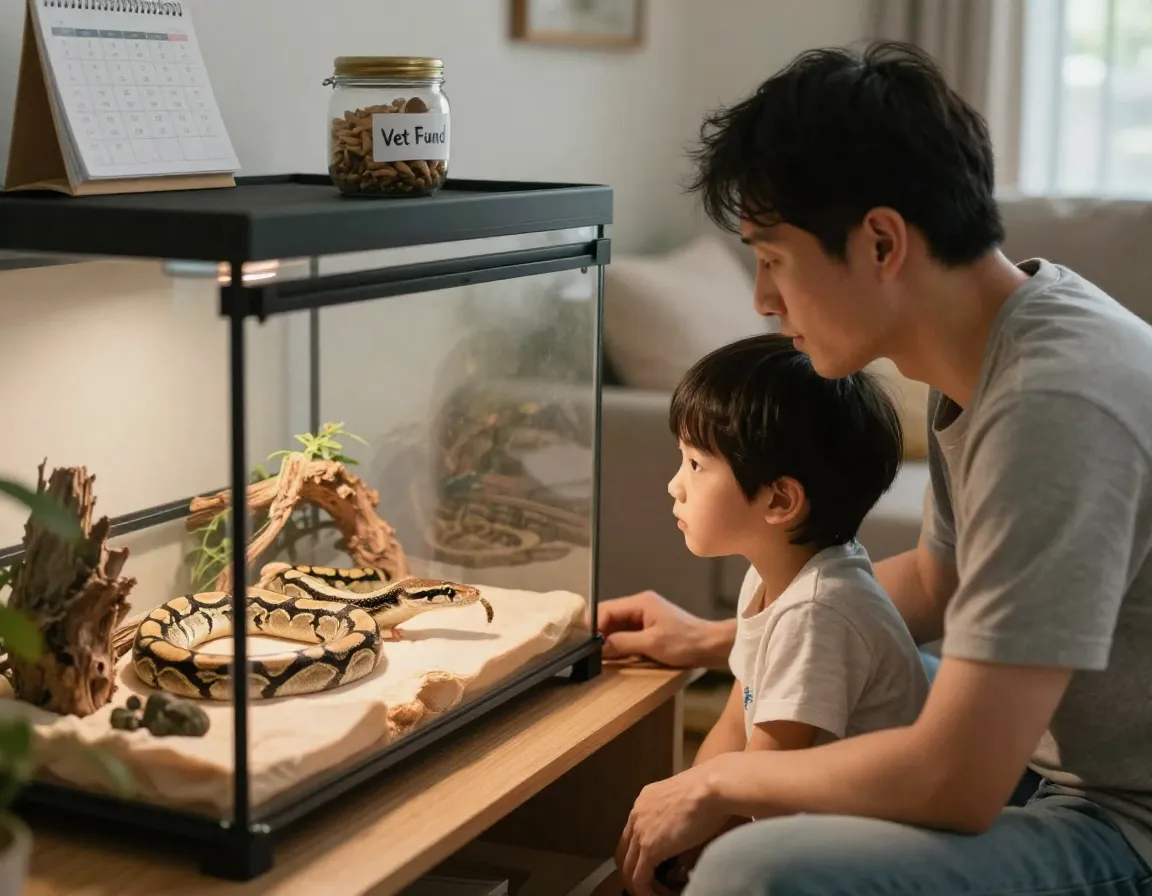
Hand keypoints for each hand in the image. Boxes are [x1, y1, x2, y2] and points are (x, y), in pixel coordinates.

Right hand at [592, 590, 725, 667]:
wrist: (711, 646)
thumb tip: (599, 646)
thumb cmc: (684, 642)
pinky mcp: (650, 628)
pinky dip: (620, 643)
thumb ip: (623, 643)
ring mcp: (645, 617)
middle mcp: (640, 606)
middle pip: (610, 616)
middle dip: (599, 633)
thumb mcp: (651, 644)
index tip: (584, 643)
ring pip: (618, 626)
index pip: (607, 609)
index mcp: (640, 603)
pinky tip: (614, 655)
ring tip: (598, 655)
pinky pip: (627, 633)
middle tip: (588, 651)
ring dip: (609, 640)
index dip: (594, 625)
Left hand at [616, 763, 731, 895]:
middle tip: (651, 884)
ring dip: (641, 885)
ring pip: (627, 868)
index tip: (655, 867)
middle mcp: (637, 813)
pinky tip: (664, 895)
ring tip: (658, 893)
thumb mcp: (686, 802)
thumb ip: (678, 820)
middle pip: (624, 851)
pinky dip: (648, 892)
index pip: (632, 833)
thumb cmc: (711, 790)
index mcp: (646, 800)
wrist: (713, 787)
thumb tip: (683, 841)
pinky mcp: (649, 847)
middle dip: (634, 871)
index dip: (640, 854)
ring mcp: (640, 830)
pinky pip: (639, 879)